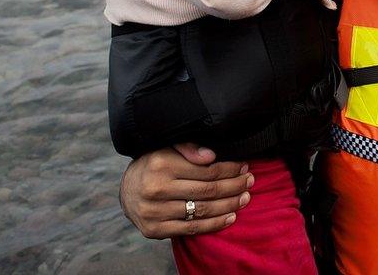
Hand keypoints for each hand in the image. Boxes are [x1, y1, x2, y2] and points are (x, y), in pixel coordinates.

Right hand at [119, 143, 253, 238]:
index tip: (244, 167)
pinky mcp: (155, 229)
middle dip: (234, 186)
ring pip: (203, 210)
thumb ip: (189, 147)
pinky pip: (192, 228)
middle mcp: (156, 189)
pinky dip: (215, 224)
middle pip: (208, 191)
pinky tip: (230, 217)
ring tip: (244, 199)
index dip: (229, 169)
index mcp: (162, 165)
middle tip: (250, 182)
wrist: (127, 190)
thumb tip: (211, 156)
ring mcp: (154, 212)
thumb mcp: (168, 147)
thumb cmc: (155, 164)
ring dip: (229, 205)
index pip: (206, 170)